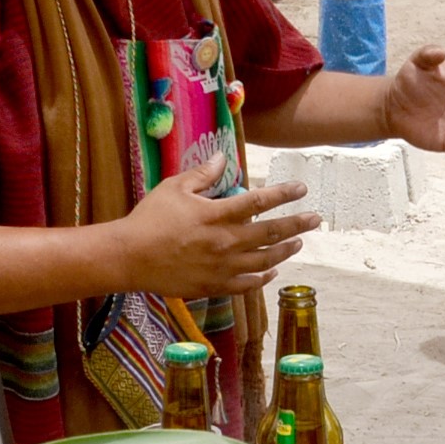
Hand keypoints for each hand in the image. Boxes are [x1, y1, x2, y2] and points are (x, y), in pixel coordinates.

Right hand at [111, 160, 318, 297]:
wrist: (129, 257)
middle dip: (296, 224)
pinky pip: (246, 284)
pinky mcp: (213, 286)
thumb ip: (203, 174)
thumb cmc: (149, 219)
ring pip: (264, 260)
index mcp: (217, 215)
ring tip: (298, 242)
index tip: (301, 188)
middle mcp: (225, 242)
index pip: (259, 202)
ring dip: (284, 250)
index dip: (283, 194)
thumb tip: (224, 157)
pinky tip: (272, 272)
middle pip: (270, 233)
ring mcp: (221, 267)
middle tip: (315, 219)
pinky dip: (263, 278)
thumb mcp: (174, 188)